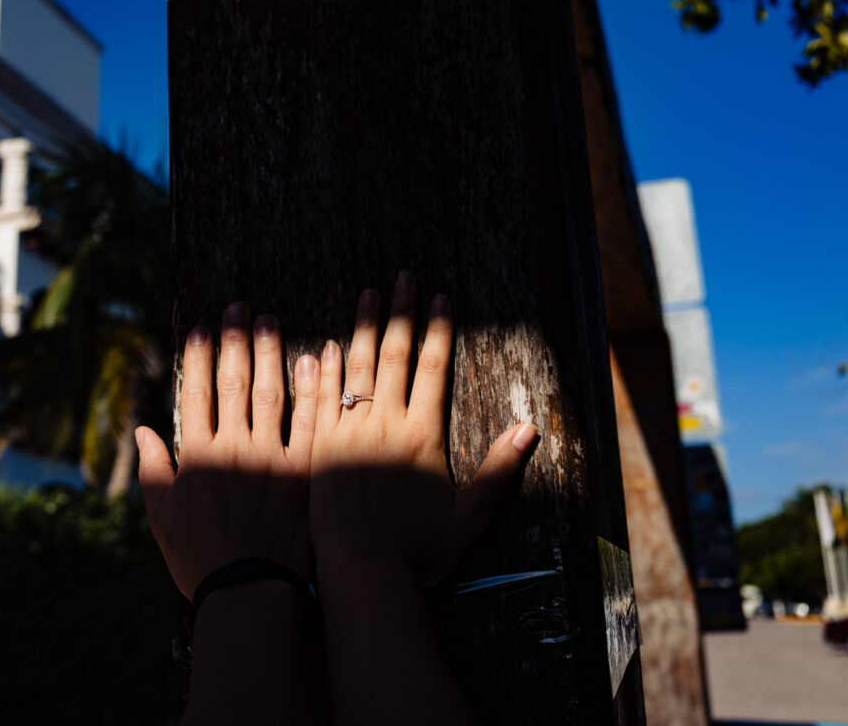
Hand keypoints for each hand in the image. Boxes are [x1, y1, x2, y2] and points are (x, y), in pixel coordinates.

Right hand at [136, 302, 319, 595]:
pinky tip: (316, 358)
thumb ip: (153, 470)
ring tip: (269, 321)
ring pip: (271, 393)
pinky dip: (314, 388)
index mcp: (198, 456)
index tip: (200, 327)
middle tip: (239, 309)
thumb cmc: (200, 561)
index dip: (197, 357)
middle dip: (234, 342)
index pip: (196, 394)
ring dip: (269, 353)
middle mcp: (234, 448)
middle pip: (234, 384)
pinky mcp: (304, 473)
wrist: (248, 594)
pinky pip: (312, 423)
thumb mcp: (162, 518)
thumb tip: (143, 430)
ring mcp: (271, 458)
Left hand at [308, 272, 537, 584]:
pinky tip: (323, 344)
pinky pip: (321, 398)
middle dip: (401, 314)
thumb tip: (529, 430)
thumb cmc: (419, 550)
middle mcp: (385, 423)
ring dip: (362, 328)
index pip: (433, 369)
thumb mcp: (469, 514)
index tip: (441, 296)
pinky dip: (323, 368)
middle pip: (395, 356)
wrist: (362, 569)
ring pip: (355, 368)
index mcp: (422, 433)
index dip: (438, 330)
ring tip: (365, 294)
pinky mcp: (319, 447)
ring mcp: (348, 432)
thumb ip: (498, 469)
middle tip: (401, 277)